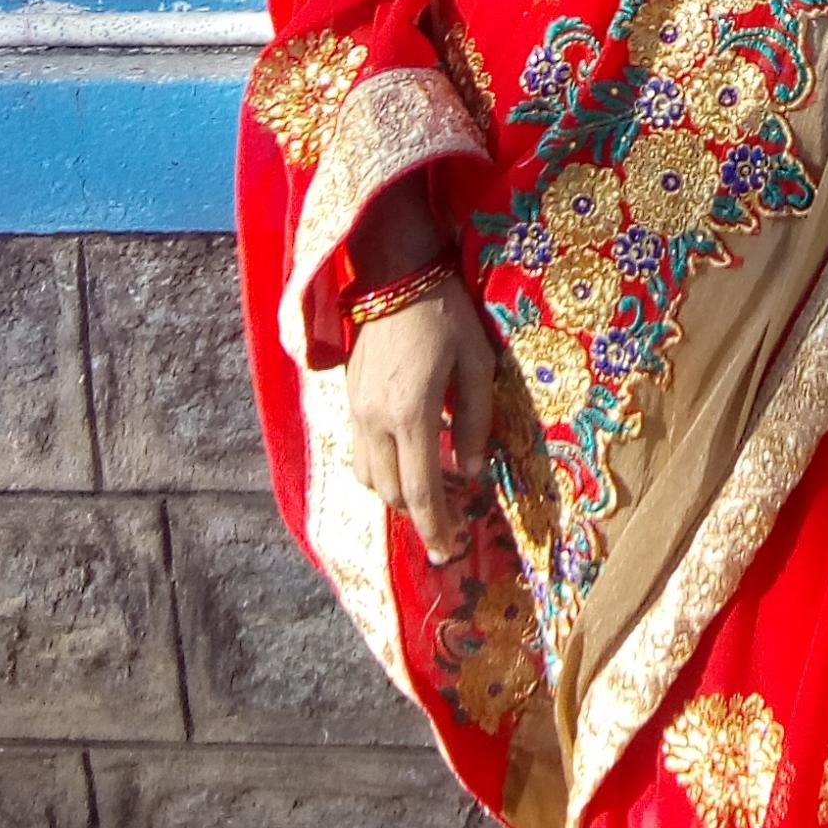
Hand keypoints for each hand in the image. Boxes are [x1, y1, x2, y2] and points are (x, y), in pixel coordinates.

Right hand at [344, 278, 499, 565]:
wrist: (394, 275)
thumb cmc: (446, 314)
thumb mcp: (478, 365)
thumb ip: (477, 421)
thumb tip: (474, 469)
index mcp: (412, 414)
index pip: (420, 491)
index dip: (435, 527)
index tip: (449, 552)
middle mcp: (375, 421)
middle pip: (391, 493)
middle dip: (421, 515)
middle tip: (453, 522)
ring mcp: (356, 411)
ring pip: (368, 477)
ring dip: (398, 493)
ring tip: (433, 493)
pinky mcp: (349, 400)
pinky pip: (359, 453)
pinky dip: (382, 469)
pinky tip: (409, 460)